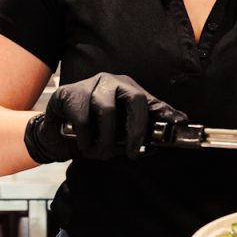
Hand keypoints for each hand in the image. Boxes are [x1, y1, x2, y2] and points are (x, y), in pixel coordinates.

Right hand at [24, 73, 185, 162]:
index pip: (151, 101)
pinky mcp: (70, 93)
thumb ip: (135, 139)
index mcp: (129, 92)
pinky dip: (84, 138)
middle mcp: (113, 83)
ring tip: (99, 153)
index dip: (166, 113)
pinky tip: (82, 144)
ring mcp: (91, 85)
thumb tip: (154, 147)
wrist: (55, 133)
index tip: (181, 124)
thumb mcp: (117, 138)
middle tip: (133, 152)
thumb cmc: (91, 133)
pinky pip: (83, 117)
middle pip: (134, 99)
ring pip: (107, 110)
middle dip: (136, 129)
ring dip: (105, 139)